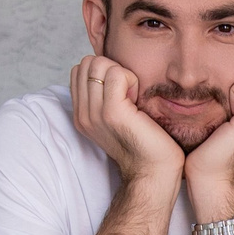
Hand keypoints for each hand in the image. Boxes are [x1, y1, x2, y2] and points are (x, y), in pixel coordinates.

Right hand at [70, 55, 184, 188]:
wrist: (153, 171)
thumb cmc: (145, 143)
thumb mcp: (116, 117)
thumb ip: (105, 96)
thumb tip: (110, 68)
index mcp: (81, 114)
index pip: (80, 69)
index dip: (104, 72)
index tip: (121, 93)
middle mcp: (83, 114)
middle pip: (87, 63)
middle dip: (111, 69)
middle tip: (128, 93)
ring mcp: (94, 113)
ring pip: (99, 64)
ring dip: (122, 73)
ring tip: (132, 97)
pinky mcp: (112, 112)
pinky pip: (117, 73)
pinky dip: (131, 79)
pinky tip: (138, 100)